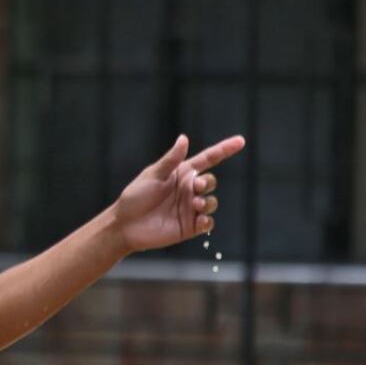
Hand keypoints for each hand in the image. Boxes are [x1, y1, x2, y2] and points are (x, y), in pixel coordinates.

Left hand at [113, 134, 246, 252]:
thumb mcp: (152, 175)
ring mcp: (190, 208)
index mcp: (181, 174)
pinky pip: (208, 223)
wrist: (124, 225)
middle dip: (207, 182)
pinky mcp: (189, 226)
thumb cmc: (135, 197)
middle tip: (195, 186)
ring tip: (195, 203)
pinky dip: (207, 221)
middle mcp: (188, 190)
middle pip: (210, 181)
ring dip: (207, 201)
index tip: (240, 141)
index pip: (208, 160)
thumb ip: (171, 160)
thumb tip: (184, 138)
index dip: (224, 150)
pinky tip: (199, 219)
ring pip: (212, 202)